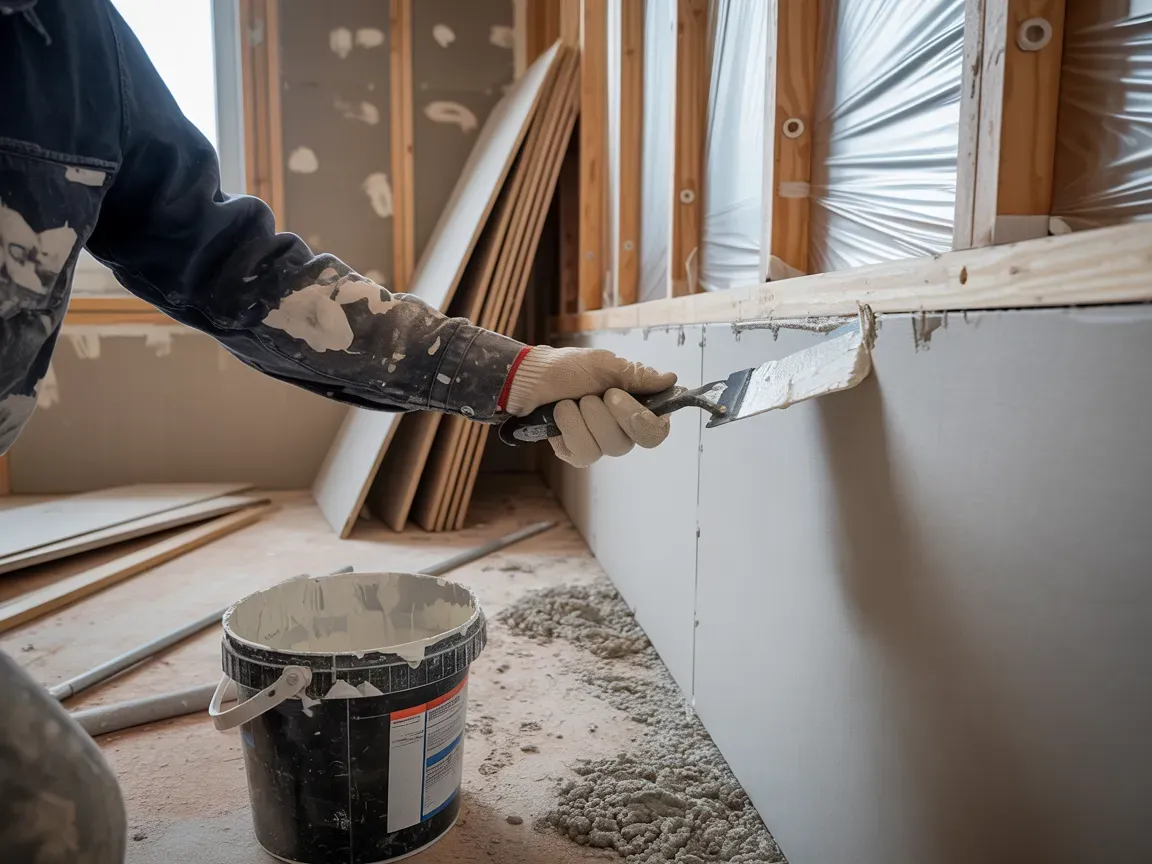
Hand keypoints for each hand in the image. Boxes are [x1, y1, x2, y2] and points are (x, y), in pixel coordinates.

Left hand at [501, 346, 676, 466]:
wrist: (531, 378)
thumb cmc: (569, 368)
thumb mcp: (604, 365)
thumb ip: (637, 376)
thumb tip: (670, 379)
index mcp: (635, 407)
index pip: (656, 430)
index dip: (645, 422)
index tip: (620, 399)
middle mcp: (622, 430)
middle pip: (631, 441)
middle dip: (606, 415)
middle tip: (592, 395)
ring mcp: (600, 444)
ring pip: (606, 448)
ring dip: (584, 418)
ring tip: (570, 401)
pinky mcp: (578, 453)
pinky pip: (583, 452)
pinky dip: (568, 427)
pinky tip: (560, 415)